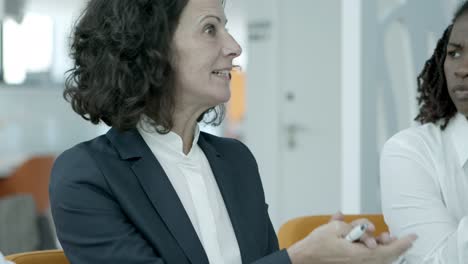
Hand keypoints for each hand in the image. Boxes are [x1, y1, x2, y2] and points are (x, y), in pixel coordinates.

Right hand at [286, 217, 416, 263]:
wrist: (305, 258)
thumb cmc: (316, 245)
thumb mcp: (334, 228)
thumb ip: (354, 226)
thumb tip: (365, 227)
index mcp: (359, 254)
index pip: (389, 249)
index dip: (403, 243)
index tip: (413, 236)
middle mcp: (361, 262)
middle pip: (386, 255)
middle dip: (393, 244)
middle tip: (396, 236)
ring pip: (378, 257)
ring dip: (382, 247)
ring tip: (380, 237)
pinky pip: (368, 259)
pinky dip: (373, 252)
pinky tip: (368, 243)